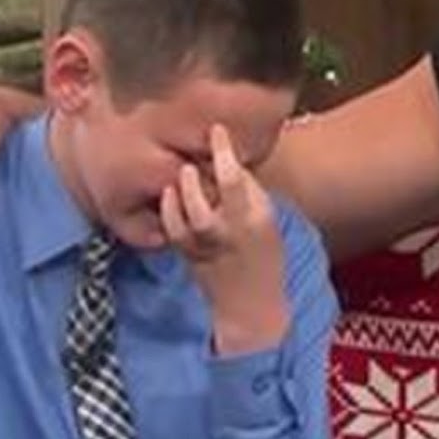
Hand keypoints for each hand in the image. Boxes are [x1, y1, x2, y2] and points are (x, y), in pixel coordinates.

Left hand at [160, 124, 289, 354]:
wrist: (252, 308)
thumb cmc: (265, 259)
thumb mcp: (269, 223)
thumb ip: (250, 195)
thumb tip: (227, 162)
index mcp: (259, 219)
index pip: (239, 178)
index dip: (224, 150)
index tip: (216, 131)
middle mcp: (234, 231)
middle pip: (213, 195)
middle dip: (199, 172)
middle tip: (193, 157)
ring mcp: (209, 246)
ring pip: (189, 213)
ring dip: (182, 190)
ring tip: (182, 174)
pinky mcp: (189, 258)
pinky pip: (173, 229)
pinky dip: (169, 210)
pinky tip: (169, 196)